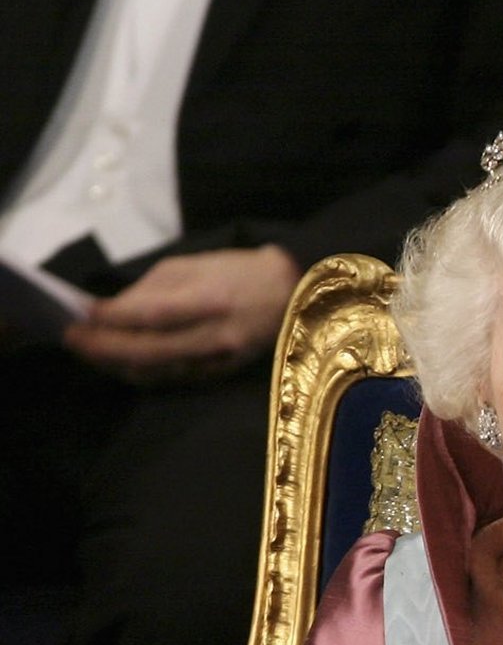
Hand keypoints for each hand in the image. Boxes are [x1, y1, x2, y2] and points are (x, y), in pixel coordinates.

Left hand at [62, 244, 300, 384]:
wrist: (288, 295)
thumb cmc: (237, 272)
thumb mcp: (193, 266)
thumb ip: (152, 289)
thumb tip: (114, 310)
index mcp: (207, 300)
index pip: (151, 314)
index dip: (112, 318)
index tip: (81, 313)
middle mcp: (212, 336)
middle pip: (147, 351)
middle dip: (103, 348)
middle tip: (72, 339)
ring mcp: (217, 360)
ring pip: (156, 371)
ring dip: (116, 364)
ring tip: (89, 351)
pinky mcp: (219, 374)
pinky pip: (171, 378)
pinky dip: (141, 371)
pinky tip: (120, 362)